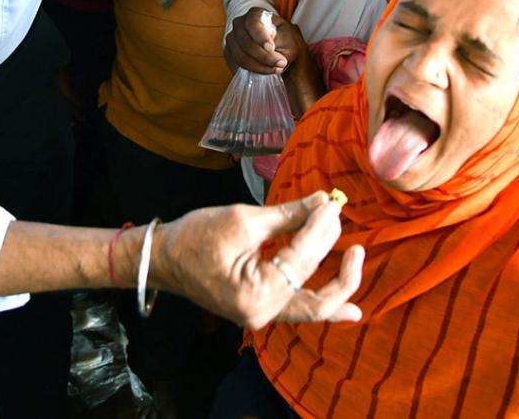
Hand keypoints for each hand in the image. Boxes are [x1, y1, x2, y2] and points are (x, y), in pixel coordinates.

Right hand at [151, 191, 364, 328]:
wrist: (162, 258)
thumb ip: (290, 215)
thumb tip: (326, 202)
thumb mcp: (243, 219)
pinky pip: (298, 308)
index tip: (333, 203)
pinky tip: (349, 307)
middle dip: (340, 268)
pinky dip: (323, 304)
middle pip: (317, 299)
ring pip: (311, 307)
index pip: (301, 259)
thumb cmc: (195, 236)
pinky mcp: (261, 307)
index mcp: (255, 294)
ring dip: (338, 286)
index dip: (320, 228)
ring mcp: (261, 315)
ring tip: (356, 260)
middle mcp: (262, 314)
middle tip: (353, 239)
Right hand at [226, 8, 287, 73]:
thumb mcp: (288, 36)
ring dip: (260, 66)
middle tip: (281, 63)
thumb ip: (279, 39)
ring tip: (277, 69)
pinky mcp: (230, 54)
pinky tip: (268, 70)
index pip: (253, 24)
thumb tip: (269, 45)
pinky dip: (255, 70)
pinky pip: (239, 66)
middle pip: (246, 43)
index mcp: (255, 14)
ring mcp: (232, 39)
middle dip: (264, 57)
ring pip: (241, 57)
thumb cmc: (283, 38)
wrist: (278, 47)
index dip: (261, 37)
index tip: (271, 48)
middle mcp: (240, 24)